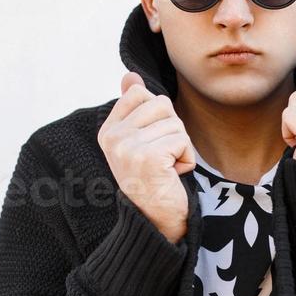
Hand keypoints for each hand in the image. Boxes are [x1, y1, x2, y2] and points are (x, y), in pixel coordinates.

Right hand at [98, 72, 196, 242]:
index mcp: (108, 131)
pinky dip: (186, 159)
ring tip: (167, 168)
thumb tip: (130, 75)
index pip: (139, 93)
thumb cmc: (153, 179)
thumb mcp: (139, 140)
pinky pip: (182, 140)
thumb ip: (133, 107)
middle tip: (162, 158)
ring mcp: (128, 147)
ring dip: (181, 146)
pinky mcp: (148, 157)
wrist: (156, 220)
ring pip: (175, 123)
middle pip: (161, 104)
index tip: (150, 143)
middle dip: (172, 130)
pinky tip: (172, 175)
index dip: (157, 115)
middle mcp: (113, 138)